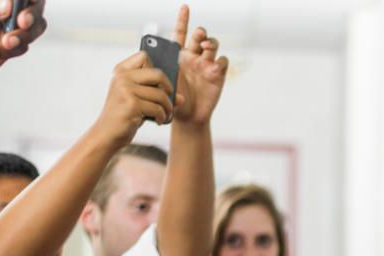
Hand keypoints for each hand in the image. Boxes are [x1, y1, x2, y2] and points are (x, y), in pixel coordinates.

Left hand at [0, 0, 47, 86]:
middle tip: (23, 22)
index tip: (27, 3)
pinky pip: (22, 47)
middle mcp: (5, 10)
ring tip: (6, 43)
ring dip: (23, 36)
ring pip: (34, 28)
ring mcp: (10, 28)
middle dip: (31, 16)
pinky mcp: (12, 46)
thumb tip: (7, 5)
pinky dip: (8, 51)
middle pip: (33, 8)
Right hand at [91, 52, 173, 146]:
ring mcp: (125, 89)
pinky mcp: (131, 104)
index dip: (158, 68)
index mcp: (121, 71)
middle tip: (169, 99)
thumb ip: (156, 93)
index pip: (144, 56)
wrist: (106, 134)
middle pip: (158, 73)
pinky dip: (162, 116)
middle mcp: (122, 77)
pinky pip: (157, 108)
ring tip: (166, 114)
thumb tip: (181, 97)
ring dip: (168, 107)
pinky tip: (158, 120)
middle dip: (169, 88)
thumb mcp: (138, 100)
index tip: (161, 83)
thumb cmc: (124, 115)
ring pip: (160, 94)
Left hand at [171, 6, 228, 125]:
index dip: (183, 19)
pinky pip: (223, 61)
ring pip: (213, 45)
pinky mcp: (218, 74)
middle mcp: (194, 57)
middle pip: (199, 37)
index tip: (185, 7)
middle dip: (200, 33)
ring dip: (211, 42)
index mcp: (179, 56)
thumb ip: (165, 71)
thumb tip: (161, 59)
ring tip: (206, 46)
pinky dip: (220, 60)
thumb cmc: (174, 100)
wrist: (188, 117)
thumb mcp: (165, 83)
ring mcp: (207, 65)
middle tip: (198, 36)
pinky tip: (215, 65)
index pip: (181, 33)